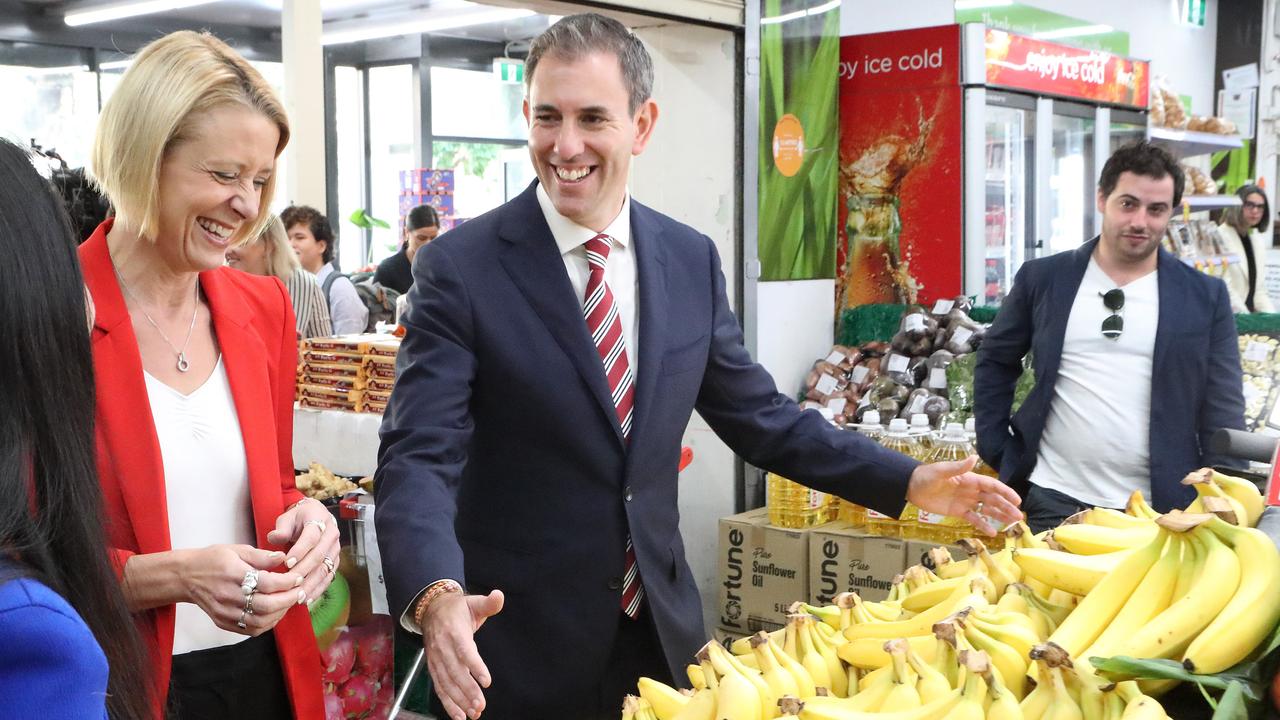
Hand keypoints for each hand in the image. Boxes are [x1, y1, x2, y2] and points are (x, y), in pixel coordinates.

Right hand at [182, 545, 304, 634]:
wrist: (185, 577)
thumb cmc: (212, 560)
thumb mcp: (236, 550)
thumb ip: (261, 556)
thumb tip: (283, 557)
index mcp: (233, 574)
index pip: (267, 583)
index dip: (287, 582)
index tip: (298, 577)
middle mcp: (228, 595)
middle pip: (265, 606)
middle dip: (288, 600)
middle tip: (300, 592)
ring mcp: (225, 612)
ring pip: (260, 621)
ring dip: (280, 613)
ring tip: (290, 602)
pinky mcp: (223, 622)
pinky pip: (250, 630)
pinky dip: (267, 624)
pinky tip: (275, 613)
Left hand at [266, 498, 340, 605]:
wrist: (314, 518)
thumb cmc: (297, 520)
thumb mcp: (287, 518)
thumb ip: (281, 528)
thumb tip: (274, 538)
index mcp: (319, 519)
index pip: (312, 536)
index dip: (300, 550)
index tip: (287, 563)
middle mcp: (331, 534)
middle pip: (320, 555)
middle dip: (305, 571)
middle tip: (291, 584)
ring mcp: (335, 549)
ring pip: (325, 568)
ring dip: (312, 584)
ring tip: (298, 596)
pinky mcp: (335, 561)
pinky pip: (329, 577)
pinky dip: (318, 589)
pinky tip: (307, 598)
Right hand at [423, 590, 504, 719]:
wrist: (431, 609)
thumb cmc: (457, 609)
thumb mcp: (473, 602)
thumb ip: (488, 603)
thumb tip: (499, 596)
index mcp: (455, 631)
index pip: (464, 650)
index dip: (474, 666)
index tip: (486, 680)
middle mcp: (443, 648)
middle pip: (455, 672)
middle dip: (467, 690)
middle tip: (480, 705)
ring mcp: (436, 660)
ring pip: (446, 683)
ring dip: (459, 700)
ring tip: (473, 713)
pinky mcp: (433, 668)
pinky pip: (439, 688)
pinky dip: (448, 703)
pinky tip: (459, 715)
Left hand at [907, 455, 1021, 534]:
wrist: (912, 487)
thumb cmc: (926, 476)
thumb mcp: (941, 471)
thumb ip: (958, 467)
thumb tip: (974, 458)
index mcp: (970, 479)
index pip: (991, 486)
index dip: (1005, 492)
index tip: (1017, 500)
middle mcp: (971, 490)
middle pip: (993, 499)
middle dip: (1006, 507)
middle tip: (1019, 516)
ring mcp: (966, 501)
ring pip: (987, 510)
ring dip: (999, 516)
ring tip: (1012, 524)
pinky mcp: (958, 512)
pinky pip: (974, 519)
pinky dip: (983, 525)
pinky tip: (993, 533)